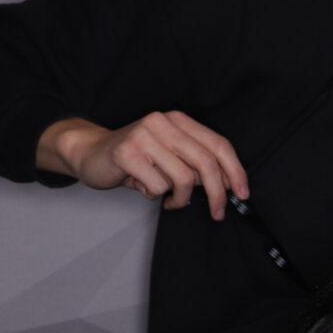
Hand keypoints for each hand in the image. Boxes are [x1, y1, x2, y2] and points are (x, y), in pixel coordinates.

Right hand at [39, 112, 247, 218]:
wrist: (90, 152)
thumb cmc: (136, 159)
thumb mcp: (171, 156)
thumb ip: (197, 164)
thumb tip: (228, 185)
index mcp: (179, 120)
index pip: (219, 145)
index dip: (235, 171)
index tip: (242, 194)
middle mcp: (163, 122)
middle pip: (206, 163)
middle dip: (217, 193)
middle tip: (217, 212)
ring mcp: (144, 135)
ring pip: (184, 178)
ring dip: (180, 197)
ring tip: (169, 199)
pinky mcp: (127, 152)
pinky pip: (158, 186)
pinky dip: (155, 195)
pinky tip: (143, 187)